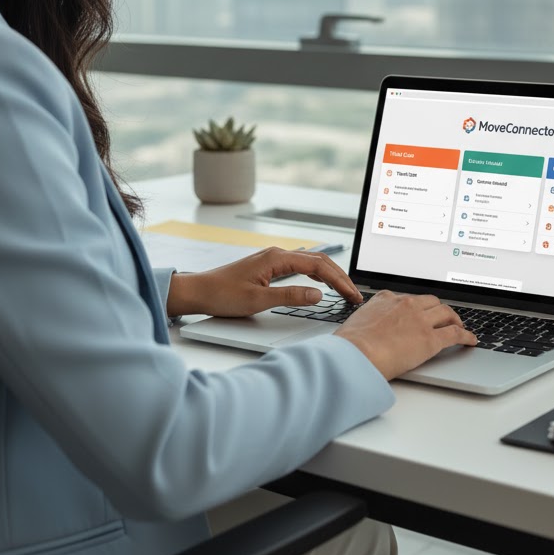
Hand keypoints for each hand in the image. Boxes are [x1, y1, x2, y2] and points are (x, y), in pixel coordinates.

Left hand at [166, 247, 361, 317]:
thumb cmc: (223, 295)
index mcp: (277, 258)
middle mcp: (277, 254)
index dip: (338, 280)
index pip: (318, 266)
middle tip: (354, 294)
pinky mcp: (269, 266)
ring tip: (344, 289)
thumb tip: (318, 295)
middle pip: (318, 261)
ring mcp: (273, 259)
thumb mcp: (258, 300)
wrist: (199, 291)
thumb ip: (290, 296)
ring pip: (310, 262)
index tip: (351, 294)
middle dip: (339, 277)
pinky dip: (316, 274)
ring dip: (329, 274)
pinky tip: (321, 282)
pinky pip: (300, 266)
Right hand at [335, 290, 476, 380]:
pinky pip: (454, 333)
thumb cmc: (350, 345)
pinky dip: (465, 336)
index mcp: (387, 299)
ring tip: (459, 327)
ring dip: (455, 319)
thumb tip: (367, 331)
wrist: (354, 354)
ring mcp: (420, 320)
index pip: (409, 298)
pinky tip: (470, 340)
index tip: (421, 311)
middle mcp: (406, 304)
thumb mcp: (357, 323)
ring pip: (446, 313)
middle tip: (444, 318)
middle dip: (440, 309)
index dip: (419, 306)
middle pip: (431, 302)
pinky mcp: (430, 339)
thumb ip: (369, 321)